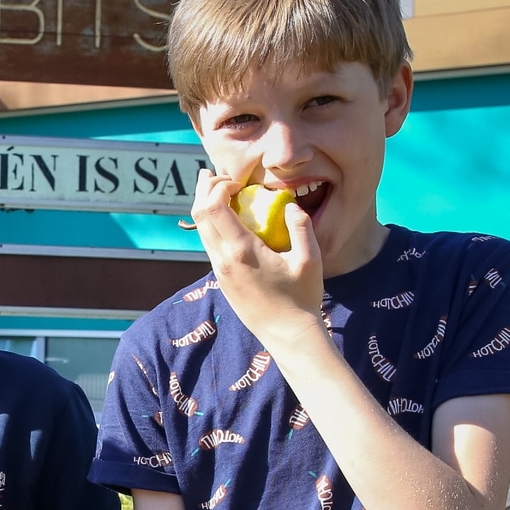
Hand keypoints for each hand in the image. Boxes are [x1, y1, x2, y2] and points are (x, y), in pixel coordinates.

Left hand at [189, 166, 328, 353]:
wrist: (287, 334)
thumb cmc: (302, 297)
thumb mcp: (310, 259)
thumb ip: (301, 227)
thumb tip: (290, 204)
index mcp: (241, 251)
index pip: (213, 208)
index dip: (218, 186)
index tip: (238, 181)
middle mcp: (223, 260)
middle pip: (199, 216)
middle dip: (204, 190)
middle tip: (215, 174)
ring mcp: (220, 271)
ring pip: (201, 231)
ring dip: (205, 207)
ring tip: (216, 189)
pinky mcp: (222, 279)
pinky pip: (209, 245)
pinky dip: (212, 225)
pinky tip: (226, 217)